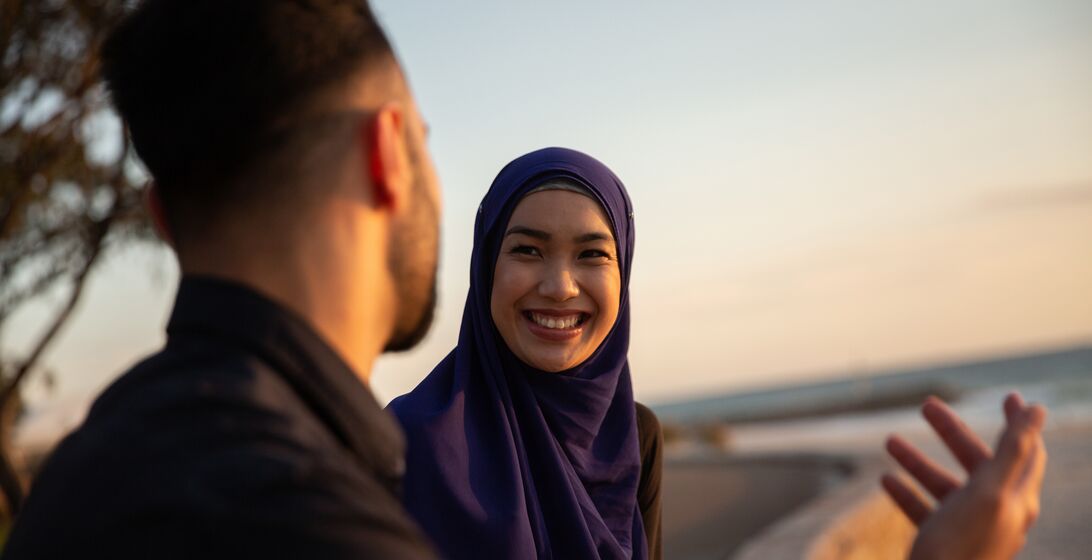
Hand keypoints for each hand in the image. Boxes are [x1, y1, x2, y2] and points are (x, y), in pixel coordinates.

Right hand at [881, 393, 1046, 559]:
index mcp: (1015, 499)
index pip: (1025, 452)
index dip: (1020, 423)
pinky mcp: (943, 544)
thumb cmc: (962, 547)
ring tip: (888, 440)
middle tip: (927, 406)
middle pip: (979, 462)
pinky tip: (885, 480)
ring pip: (945, 485)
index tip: (1010, 396)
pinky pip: (924, 511)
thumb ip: (1012, 450)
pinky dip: (906, 492)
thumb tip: (1037, 409)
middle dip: (952, 432)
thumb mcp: (990, 492)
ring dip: (918, 460)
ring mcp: (968, 530)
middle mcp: (997, 513)